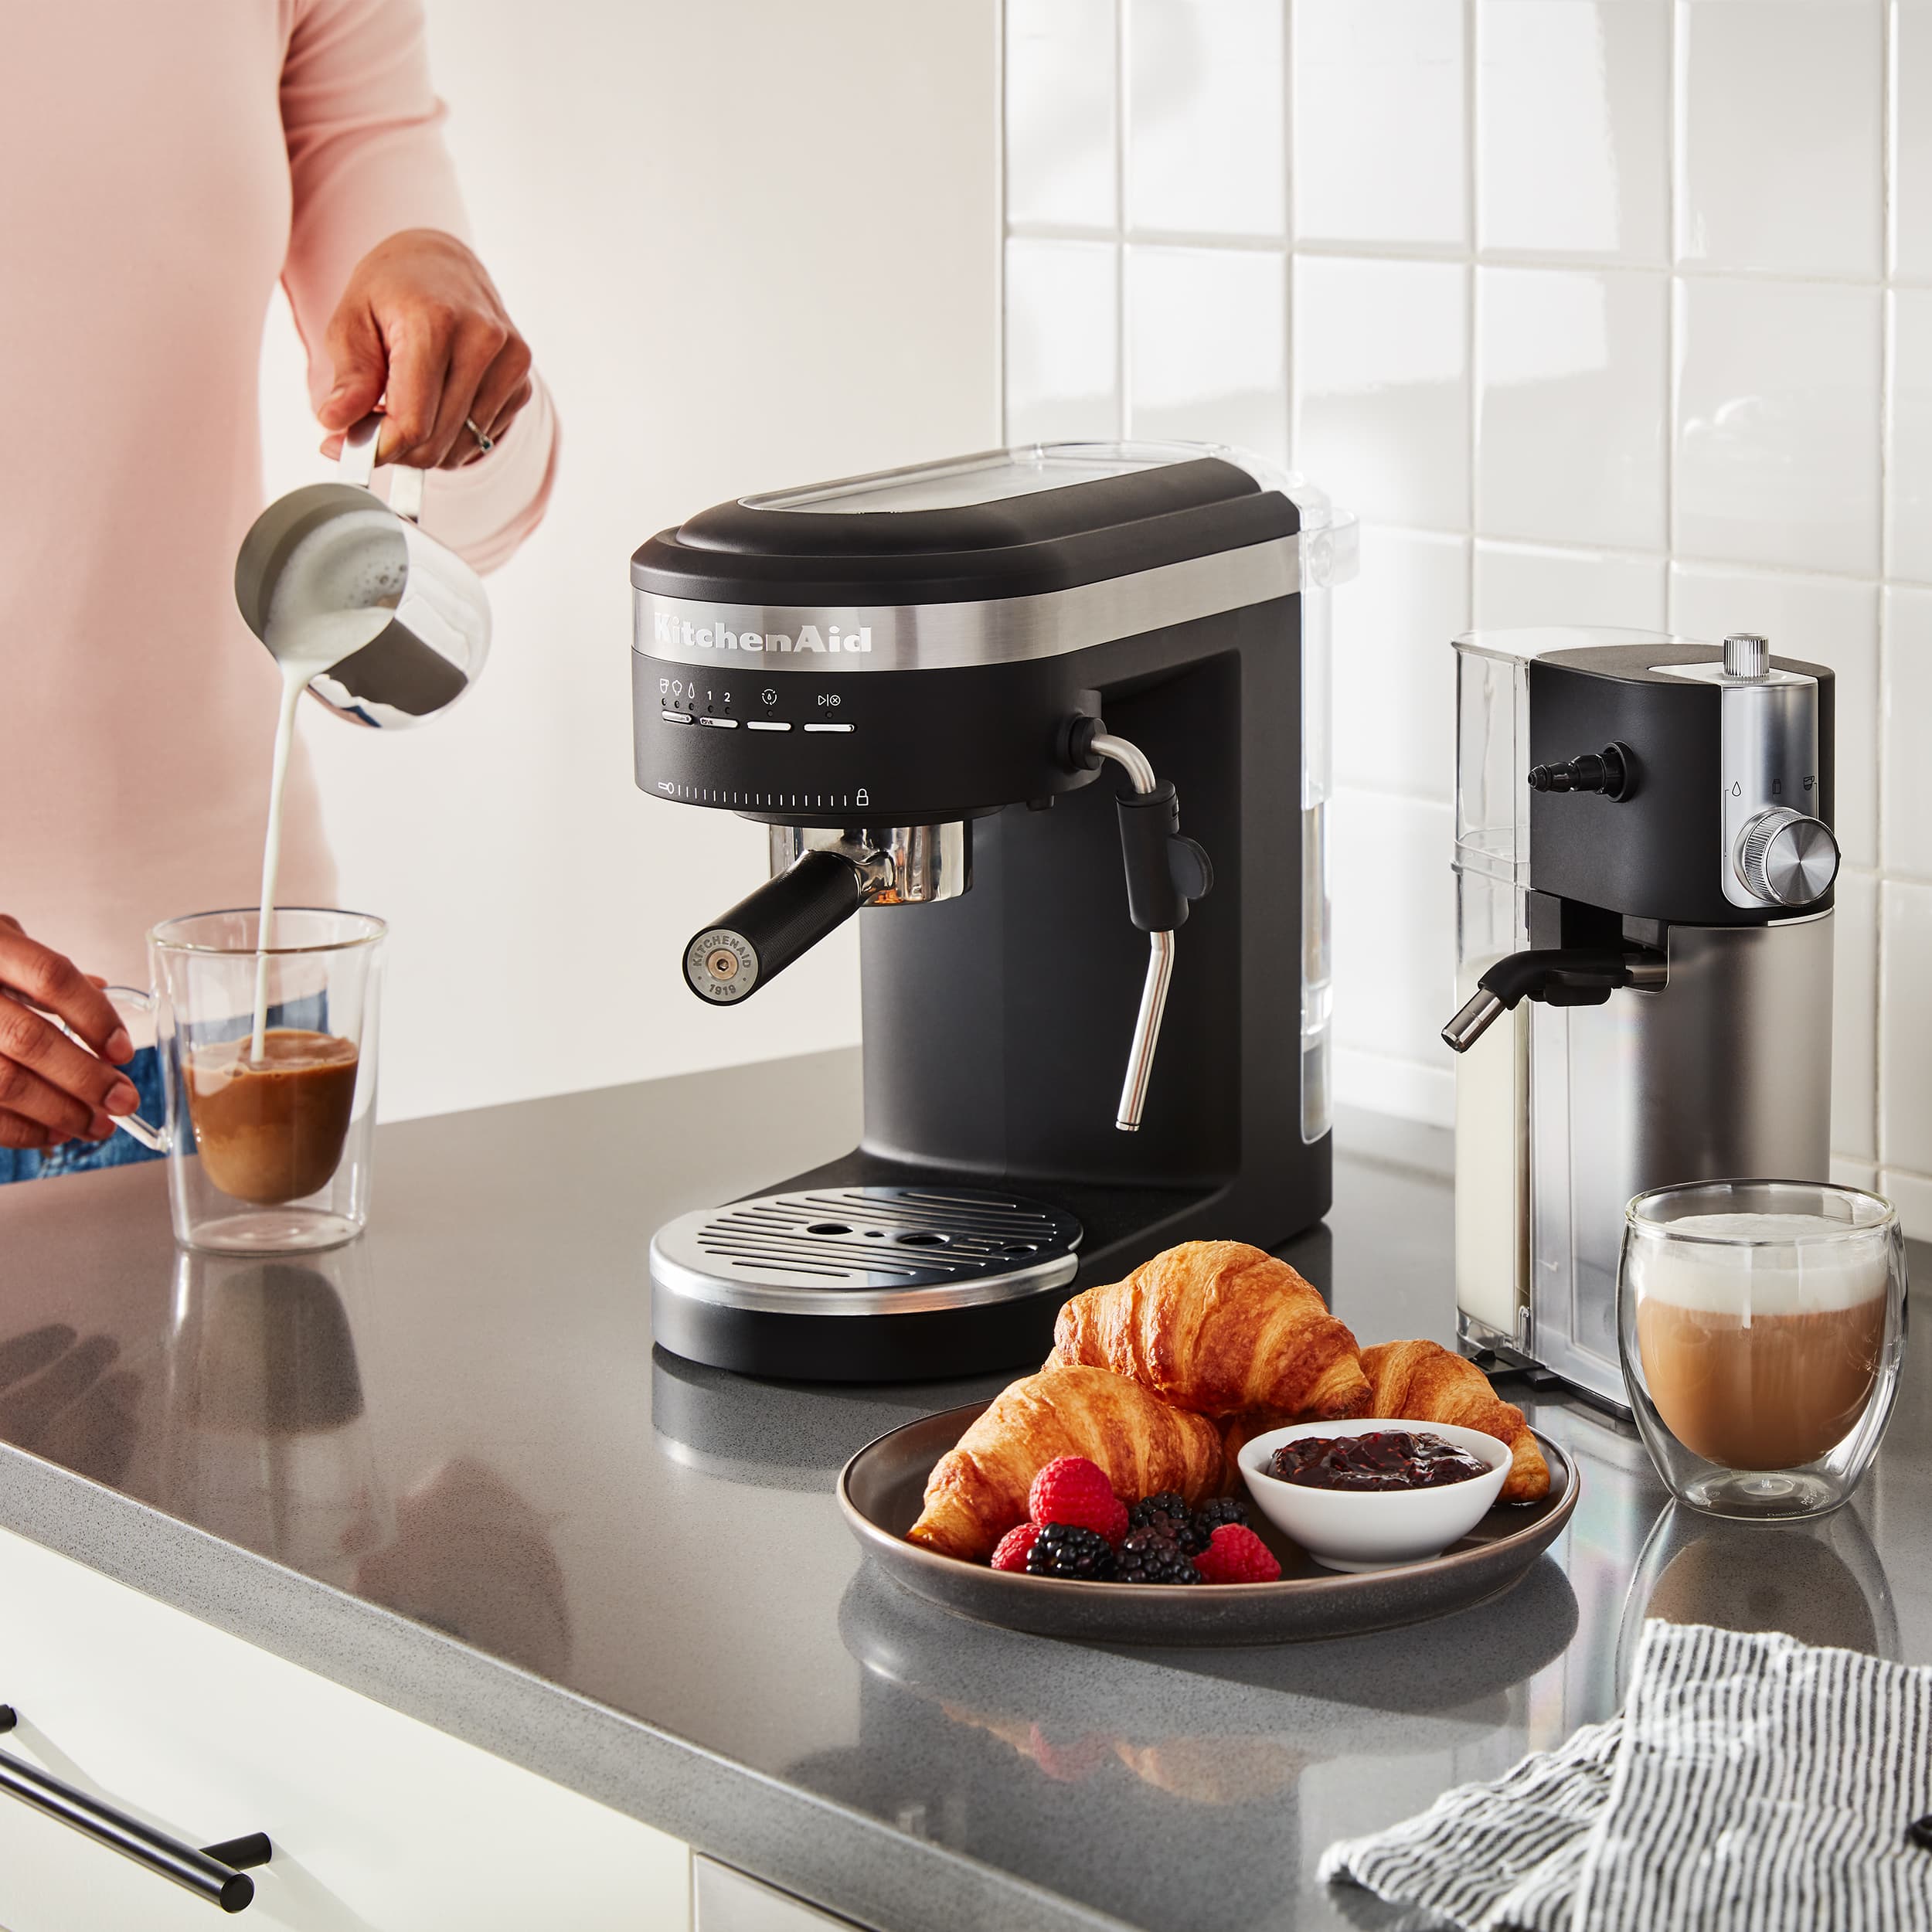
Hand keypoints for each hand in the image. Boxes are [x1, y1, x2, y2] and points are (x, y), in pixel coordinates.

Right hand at [0, 917, 137, 1149]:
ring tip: (97, 1125)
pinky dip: (21, 1129)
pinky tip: (54, 1132)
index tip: (123, 1052)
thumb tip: (102, 989)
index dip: (94, 1016)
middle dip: (86, 1079)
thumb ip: (42, 971)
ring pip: (5, 1082)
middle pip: (31, 1040)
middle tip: (123, 1102)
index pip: (51, 978)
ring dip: (60, 1112)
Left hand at [316, 229, 533, 471]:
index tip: (346, 450)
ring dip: (425, 446)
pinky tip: (435, 406)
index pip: (413, 421)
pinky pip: (481, 439)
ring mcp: (510, 364)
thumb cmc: (392, 291)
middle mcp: (483, 342)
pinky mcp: (522, 383)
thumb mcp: (353, 320)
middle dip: (397, 450)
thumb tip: (335, 424)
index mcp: (436, 322)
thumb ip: (350, 377)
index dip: (378, 448)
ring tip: (400, 413)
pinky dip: (452, 437)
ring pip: (460, 449)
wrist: (444, 264)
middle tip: (367, 433)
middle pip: (437, 442)